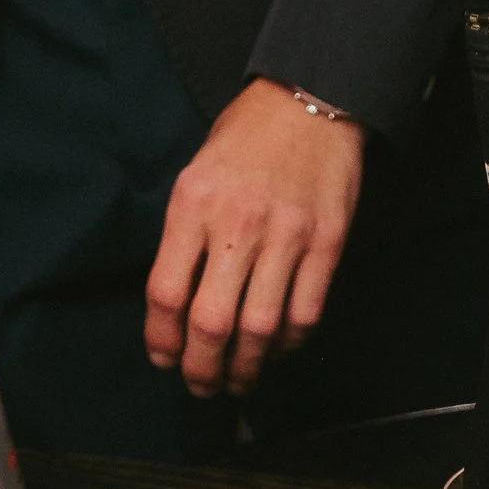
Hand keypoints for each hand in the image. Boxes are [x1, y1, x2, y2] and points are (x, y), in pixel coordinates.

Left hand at [146, 83, 365, 396]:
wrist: (310, 103)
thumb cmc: (246, 141)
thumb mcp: (195, 176)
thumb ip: (184, 238)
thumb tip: (176, 307)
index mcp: (193, 205)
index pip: (167, 293)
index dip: (161, 340)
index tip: (163, 358)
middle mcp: (238, 224)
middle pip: (211, 323)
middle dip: (201, 369)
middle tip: (201, 385)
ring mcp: (287, 237)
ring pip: (260, 330)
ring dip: (246, 368)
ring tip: (238, 380)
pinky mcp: (326, 246)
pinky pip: (304, 314)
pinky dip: (287, 342)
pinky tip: (275, 346)